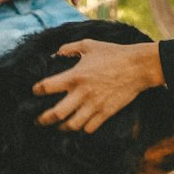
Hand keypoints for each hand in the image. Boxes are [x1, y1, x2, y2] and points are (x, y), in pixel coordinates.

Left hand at [33, 39, 163, 132]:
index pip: (47, 87)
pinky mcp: (106, 113)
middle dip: (44, 120)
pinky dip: (82, 128)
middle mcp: (82, 93)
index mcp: (75, 76)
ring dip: (62, 127)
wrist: (138, 67)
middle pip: (56, 114)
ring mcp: (94, 106)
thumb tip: (56, 53)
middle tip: (38, 121)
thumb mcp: (89, 45)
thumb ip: (69, 48)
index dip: (37, 90)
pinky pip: (89, 128)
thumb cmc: (113, 53)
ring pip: (72, 125)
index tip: (35, 91)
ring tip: (58, 126)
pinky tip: (80, 125)